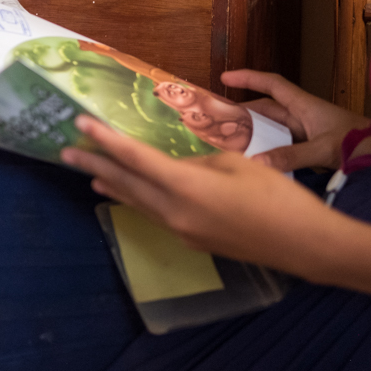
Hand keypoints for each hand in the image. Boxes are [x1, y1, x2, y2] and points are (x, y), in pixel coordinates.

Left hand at [63, 115, 338, 275]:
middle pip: (126, 183)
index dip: (105, 140)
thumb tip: (176, 166)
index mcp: (185, 186)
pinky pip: (154, 215)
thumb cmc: (277, 197)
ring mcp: (181, 230)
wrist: (305, 246)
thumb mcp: (235, 165)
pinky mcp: (193, 240)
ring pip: (138, 202)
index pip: (134, 158)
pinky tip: (128, 196)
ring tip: (89, 174)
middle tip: (66, 152)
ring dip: (113, 186)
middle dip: (95, 165)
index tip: (80, 124)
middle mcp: (174, 212)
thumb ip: (197, 163)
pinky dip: (136, 201)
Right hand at [222, 69, 370, 170]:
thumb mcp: (326, 149)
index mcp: (306, 106)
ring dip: (256, 136)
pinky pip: (286, 148)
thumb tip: (253, 164)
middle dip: (243, 113)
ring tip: (230, 145)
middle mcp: (306, 117)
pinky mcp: (317, 151)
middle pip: (268, 110)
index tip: (224, 77)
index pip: (272, 85)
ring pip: (275, 131)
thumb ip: (290, 156)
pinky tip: (260, 164)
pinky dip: (271, 153)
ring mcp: (311, 134)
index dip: (248, 78)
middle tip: (217, 123)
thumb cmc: (366, 144)